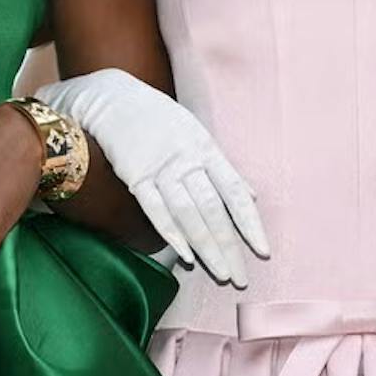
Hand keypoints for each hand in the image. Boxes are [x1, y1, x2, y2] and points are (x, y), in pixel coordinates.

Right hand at [35, 68, 267, 285]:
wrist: (112, 98)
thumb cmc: (159, 117)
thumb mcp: (196, 132)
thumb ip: (222, 166)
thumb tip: (251, 195)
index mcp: (205, 148)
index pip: (234, 192)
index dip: (250, 224)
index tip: (263, 251)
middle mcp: (186, 159)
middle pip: (212, 210)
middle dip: (229, 246)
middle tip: (241, 277)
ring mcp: (160, 168)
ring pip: (187, 214)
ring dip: (205, 247)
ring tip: (220, 273)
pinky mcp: (134, 176)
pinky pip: (155, 209)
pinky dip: (171, 233)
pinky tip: (184, 255)